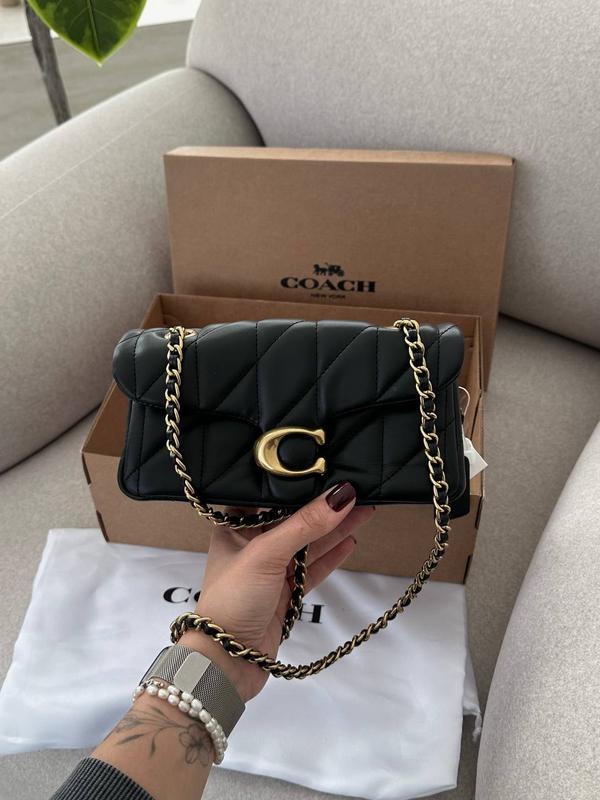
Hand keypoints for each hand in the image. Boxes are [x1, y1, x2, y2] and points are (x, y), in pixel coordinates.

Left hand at [179, 482, 373, 700]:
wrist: (228, 660)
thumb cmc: (235, 597)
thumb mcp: (267, 553)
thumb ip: (305, 525)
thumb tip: (341, 495)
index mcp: (234, 528)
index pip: (266, 497)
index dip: (292, 482)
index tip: (320, 466)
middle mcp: (252, 545)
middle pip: (293, 519)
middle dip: (322, 506)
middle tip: (355, 487)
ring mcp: (271, 570)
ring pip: (308, 543)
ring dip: (334, 529)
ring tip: (365, 509)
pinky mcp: (286, 593)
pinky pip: (313, 569)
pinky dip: (331, 556)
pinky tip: (351, 540)